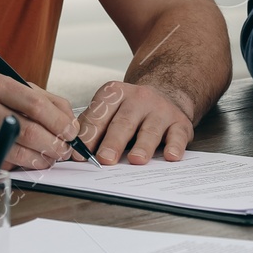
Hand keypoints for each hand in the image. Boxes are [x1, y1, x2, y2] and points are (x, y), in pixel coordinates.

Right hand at [0, 73, 79, 171]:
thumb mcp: (9, 88)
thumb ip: (43, 100)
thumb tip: (70, 121)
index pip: (35, 104)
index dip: (58, 121)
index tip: (71, 131)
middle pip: (27, 131)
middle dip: (53, 144)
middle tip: (63, 150)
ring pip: (16, 152)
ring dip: (40, 159)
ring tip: (49, 158)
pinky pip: (1, 163)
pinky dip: (19, 166)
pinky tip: (26, 160)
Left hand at [78, 81, 193, 164]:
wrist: (166, 92)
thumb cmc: (130, 109)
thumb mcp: (109, 108)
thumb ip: (91, 125)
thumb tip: (72, 150)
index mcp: (115, 93)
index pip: (99, 115)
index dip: (89, 135)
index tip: (80, 154)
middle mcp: (139, 98)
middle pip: (124, 122)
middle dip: (113, 142)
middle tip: (104, 159)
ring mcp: (161, 109)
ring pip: (150, 129)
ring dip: (142, 146)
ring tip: (135, 160)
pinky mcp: (180, 122)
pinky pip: (177, 135)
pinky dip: (175, 146)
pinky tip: (170, 156)